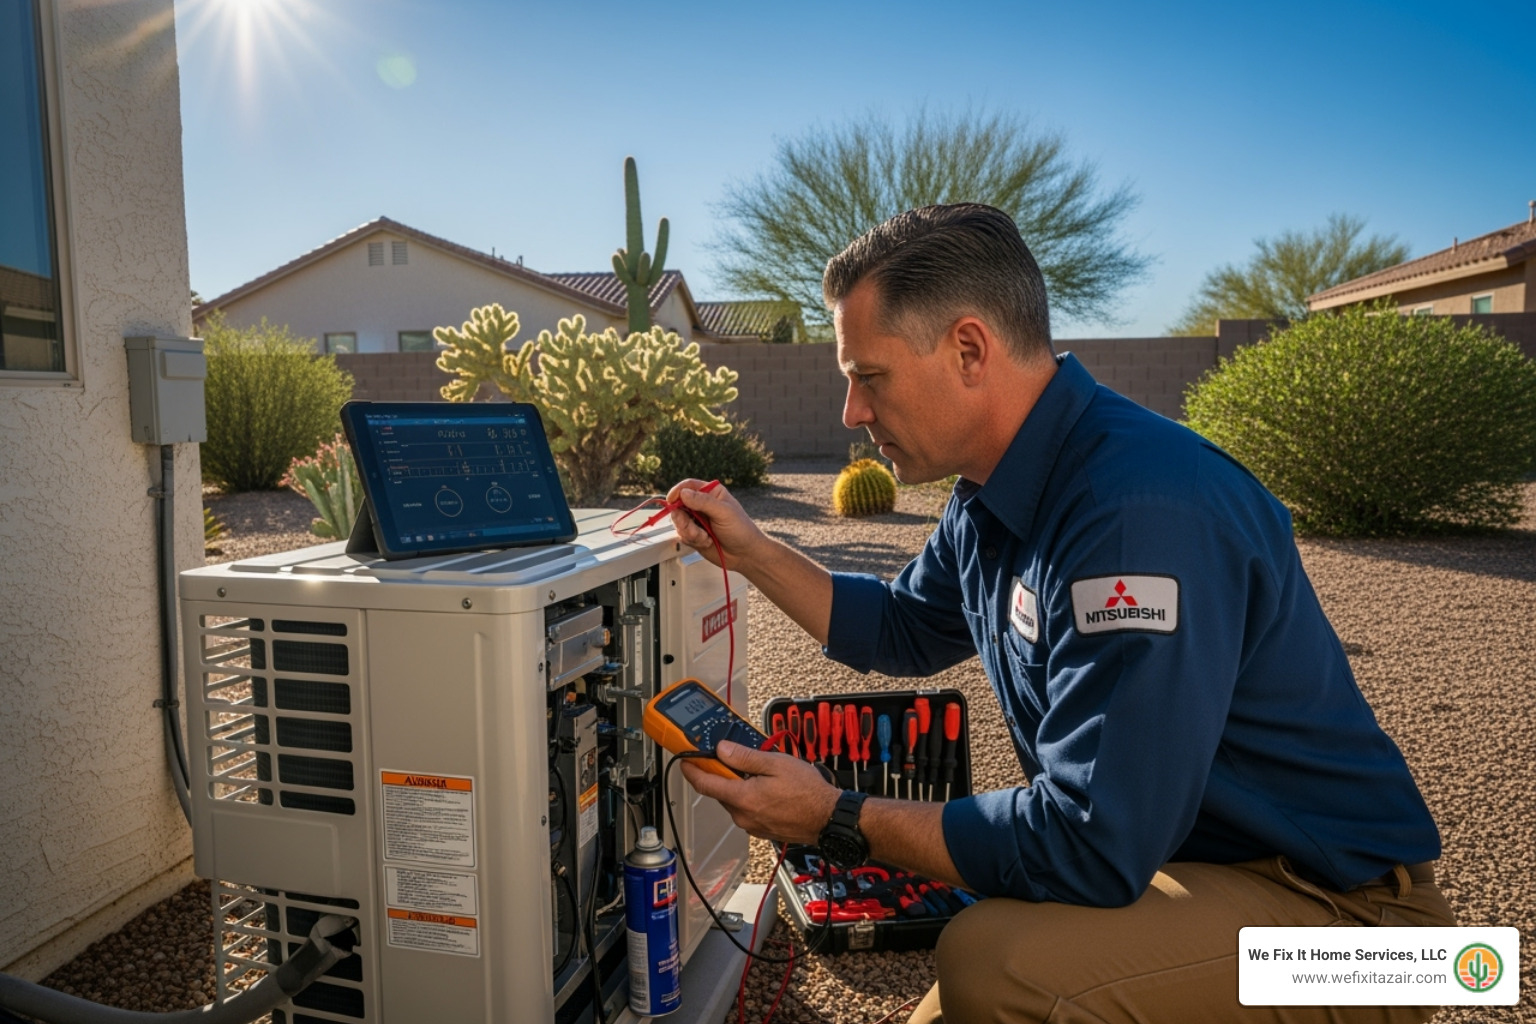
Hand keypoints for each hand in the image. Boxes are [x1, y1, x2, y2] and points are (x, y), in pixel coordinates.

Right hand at [665, 479, 766, 571]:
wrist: (745, 554)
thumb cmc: (741, 530)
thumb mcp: (724, 512)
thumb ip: (703, 502)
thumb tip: (683, 493)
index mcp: (711, 493)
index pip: (688, 486)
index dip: (678, 492)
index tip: (672, 500)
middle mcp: (701, 505)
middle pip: (678, 505)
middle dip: (683, 519)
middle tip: (691, 527)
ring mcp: (696, 520)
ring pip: (679, 522)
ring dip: (690, 532)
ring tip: (704, 537)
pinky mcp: (693, 534)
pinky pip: (682, 535)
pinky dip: (692, 540)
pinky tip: (706, 542)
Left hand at [679, 741, 839, 845]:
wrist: (828, 818)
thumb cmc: (808, 793)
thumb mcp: (776, 764)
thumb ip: (745, 757)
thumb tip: (722, 750)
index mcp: (742, 798)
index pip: (705, 784)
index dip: (692, 770)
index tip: (686, 760)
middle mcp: (743, 815)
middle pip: (720, 792)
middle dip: (723, 774)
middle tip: (734, 757)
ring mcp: (752, 825)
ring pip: (735, 801)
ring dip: (739, 786)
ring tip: (761, 773)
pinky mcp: (761, 830)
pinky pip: (747, 810)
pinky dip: (750, 798)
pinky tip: (768, 789)